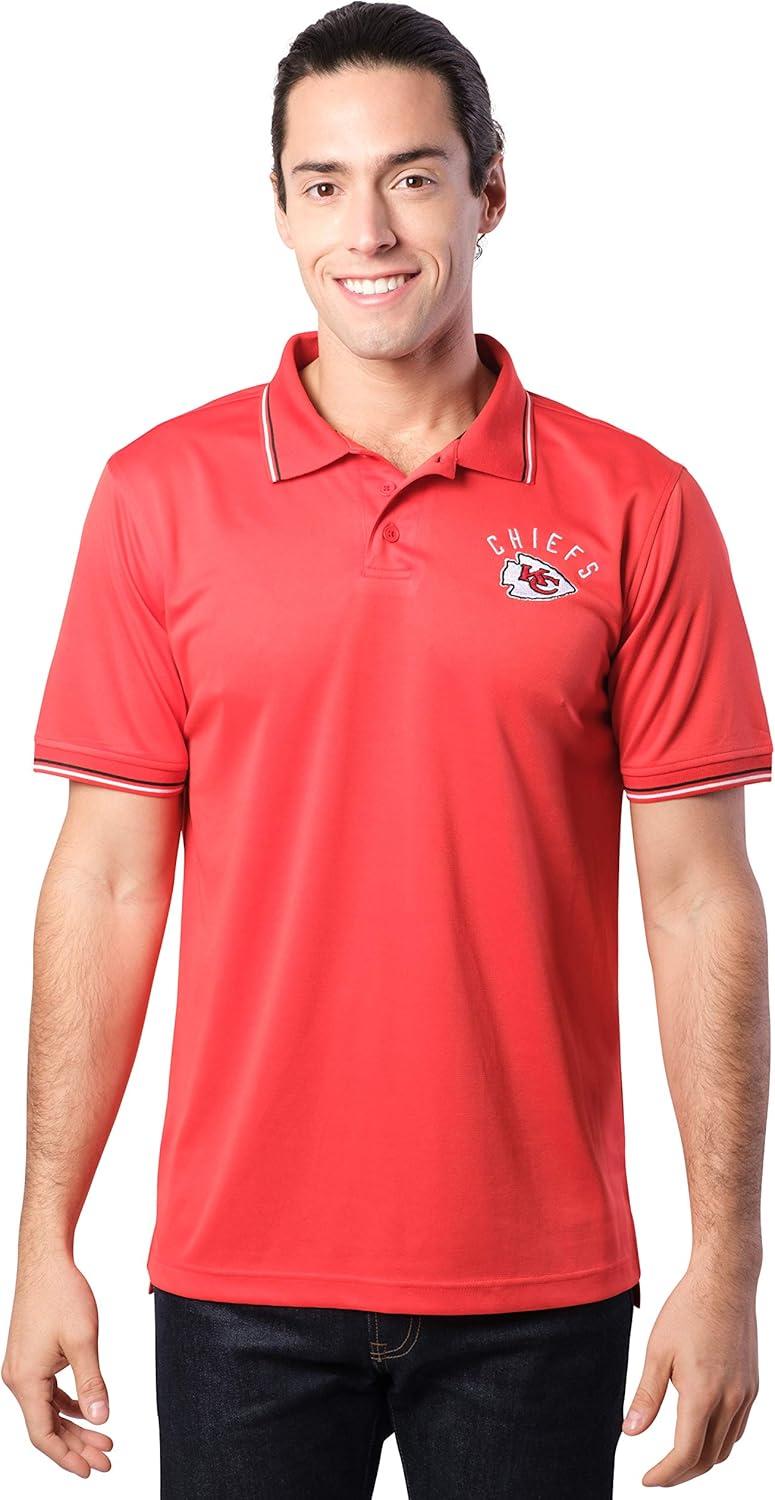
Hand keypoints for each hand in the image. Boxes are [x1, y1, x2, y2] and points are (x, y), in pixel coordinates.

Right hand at [2, 1251, 112, 1477]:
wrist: (46, 1263)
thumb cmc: (61, 1294)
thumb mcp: (83, 1340)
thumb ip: (91, 1383)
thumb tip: (100, 1420)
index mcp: (26, 1380)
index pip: (43, 1434)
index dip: (66, 1456)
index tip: (91, 1469)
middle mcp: (19, 1379)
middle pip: (47, 1426)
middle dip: (77, 1446)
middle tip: (107, 1460)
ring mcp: (23, 1368)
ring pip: (48, 1410)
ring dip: (74, 1427)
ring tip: (103, 1442)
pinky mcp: (31, 1358)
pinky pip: (48, 1393)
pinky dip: (67, 1406)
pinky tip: (86, 1413)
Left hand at [622, 1259, 758, 1485]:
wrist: (725, 1282)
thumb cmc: (688, 1310)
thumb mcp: (657, 1351)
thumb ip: (646, 1396)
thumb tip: (630, 1433)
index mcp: (703, 1394)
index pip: (685, 1454)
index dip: (665, 1474)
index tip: (646, 1480)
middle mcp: (730, 1400)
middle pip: (707, 1459)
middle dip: (681, 1473)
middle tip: (657, 1474)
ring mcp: (746, 1395)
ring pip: (726, 1447)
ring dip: (702, 1460)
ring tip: (676, 1458)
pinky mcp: (753, 1386)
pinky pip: (738, 1428)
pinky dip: (719, 1441)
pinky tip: (701, 1431)